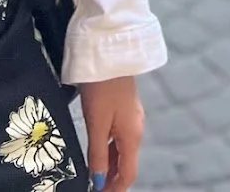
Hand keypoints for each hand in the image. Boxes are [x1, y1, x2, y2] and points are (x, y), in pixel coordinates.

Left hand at [78, 75, 143, 190]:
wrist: (108, 51)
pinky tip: (97, 150)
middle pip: (127, 162)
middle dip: (112, 179)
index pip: (128, 173)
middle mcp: (136, 127)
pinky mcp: (124, 106)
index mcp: (132, 135)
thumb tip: (98, 181)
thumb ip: (97, 154)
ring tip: (93, 174)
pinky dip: (109, 148)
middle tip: (95, 188)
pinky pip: (119, 136)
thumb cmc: (102, 86)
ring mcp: (131, 116)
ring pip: (122, 149)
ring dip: (110, 164)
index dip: (116, 189)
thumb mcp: (96, 123)